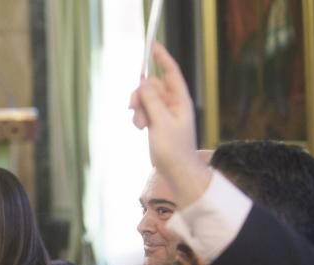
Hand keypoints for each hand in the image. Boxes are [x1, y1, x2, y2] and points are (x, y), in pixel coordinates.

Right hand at [129, 42, 210, 204]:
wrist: (177, 171)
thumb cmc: (173, 149)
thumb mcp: (161, 123)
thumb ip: (152, 101)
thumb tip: (143, 83)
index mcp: (180, 100)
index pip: (170, 72)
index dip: (162, 57)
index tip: (152, 44)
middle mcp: (173, 103)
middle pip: (152, 86)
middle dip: (140, 95)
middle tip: (132, 109)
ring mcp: (165, 113)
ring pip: (145, 99)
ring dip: (138, 109)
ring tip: (139, 126)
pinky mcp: (157, 122)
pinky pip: (144, 110)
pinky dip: (139, 116)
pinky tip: (139, 129)